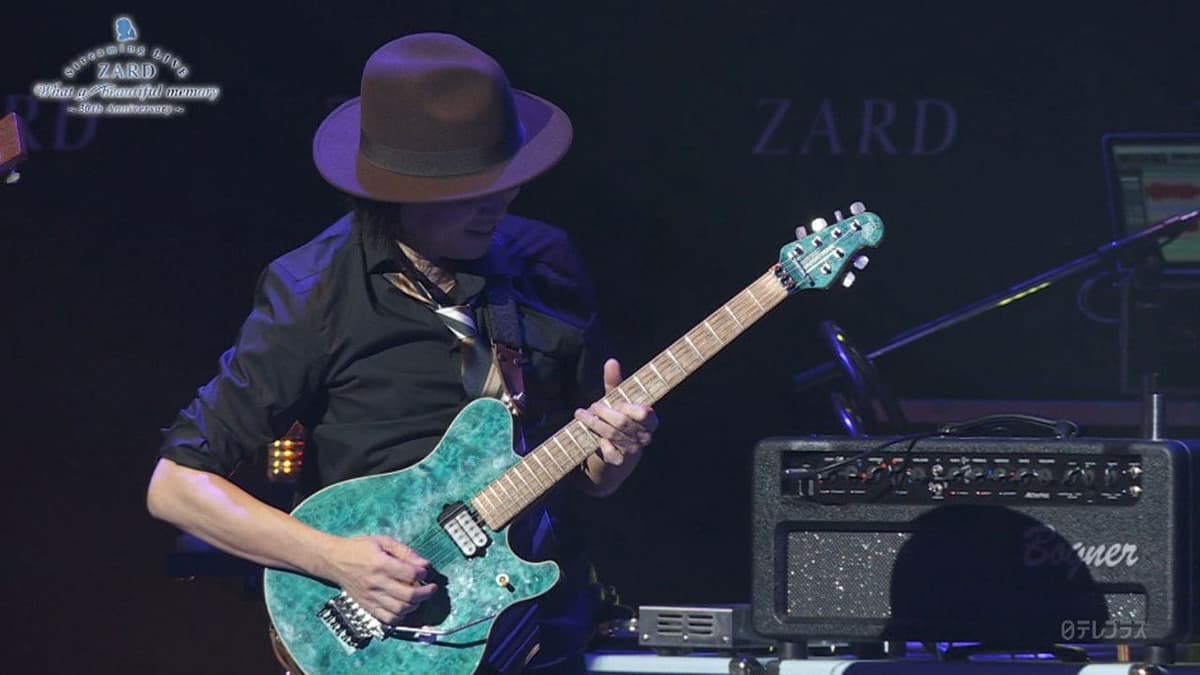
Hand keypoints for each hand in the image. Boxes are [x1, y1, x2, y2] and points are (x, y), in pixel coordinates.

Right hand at [319, 535, 436, 623]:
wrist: (334, 561)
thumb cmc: (359, 549)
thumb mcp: (383, 542)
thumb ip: (404, 552)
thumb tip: (423, 564)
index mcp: (380, 564)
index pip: (410, 574)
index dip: (423, 573)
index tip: (425, 571)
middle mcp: (376, 583)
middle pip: (408, 595)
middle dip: (425, 593)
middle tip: (432, 589)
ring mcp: (371, 597)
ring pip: (400, 610)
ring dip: (415, 605)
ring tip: (419, 598)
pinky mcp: (366, 606)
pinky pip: (387, 619)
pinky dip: (400, 617)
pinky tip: (405, 608)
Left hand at [574, 358, 658, 466]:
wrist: (612, 458)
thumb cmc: (617, 422)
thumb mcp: (617, 402)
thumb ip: (614, 383)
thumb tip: (611, 361)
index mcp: (650, 420)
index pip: (645, 414)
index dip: (631, 408)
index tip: (618, 403)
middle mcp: (645, 436)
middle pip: (622, 421)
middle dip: (604, 411)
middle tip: (592, 406)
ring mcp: (633, 451)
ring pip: (612, 434)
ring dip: (594, 423)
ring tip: (581, 415)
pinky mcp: (620, 462)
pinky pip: (609, 452)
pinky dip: (600, 443)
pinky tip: (594, 438)